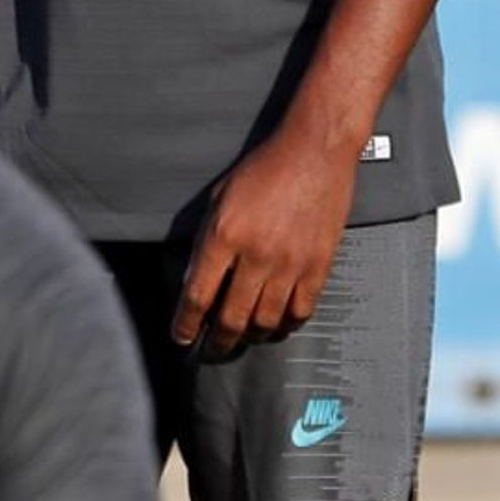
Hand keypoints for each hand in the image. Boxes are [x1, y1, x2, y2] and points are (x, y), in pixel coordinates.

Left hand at [173, 130, 360, 356]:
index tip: (182, 337)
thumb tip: (194, 281)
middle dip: (217, 342)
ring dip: (250, 337)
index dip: (186, 324)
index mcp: (225, 235)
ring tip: (242, 338)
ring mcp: (290, 263)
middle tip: (211, 350)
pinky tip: (276, 324)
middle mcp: (256, 254)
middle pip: (231, 318)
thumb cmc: (266, 168)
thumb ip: (206, 241)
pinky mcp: (318, 266)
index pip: (198, 295)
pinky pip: (300, 311)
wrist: (315, 150)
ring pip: (265, 322)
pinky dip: (285, 325)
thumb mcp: (220, 198)